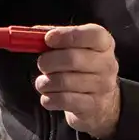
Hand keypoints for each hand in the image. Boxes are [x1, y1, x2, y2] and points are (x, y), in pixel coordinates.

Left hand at [35, 24, 120, 139]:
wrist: (101, 102)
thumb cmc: (81, 68)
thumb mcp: (75, 47)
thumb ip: (55, 36)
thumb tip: (31, 33)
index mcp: (104, 44)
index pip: (92, 35)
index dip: (67, 35)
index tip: (48, 39)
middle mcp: (107, 64)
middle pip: (73, 59)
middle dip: (48, 61)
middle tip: (42, 64)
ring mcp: (102, 87)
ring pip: (64, 82)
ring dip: (45, 82)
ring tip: (43, 82)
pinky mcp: (93, 106)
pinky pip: (63, 100)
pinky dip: (48, 98)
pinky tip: (48, 95)